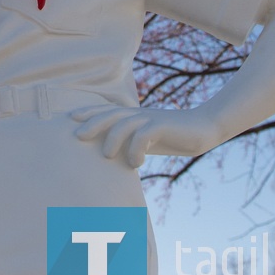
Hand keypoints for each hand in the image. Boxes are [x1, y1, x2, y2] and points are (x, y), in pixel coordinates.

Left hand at [71, 105, 221, 168]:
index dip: (88, 113)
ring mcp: (150, 118)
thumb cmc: (173, 136)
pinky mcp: (162, 126)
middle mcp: (139, 115)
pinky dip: (136, 149)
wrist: (204, 128)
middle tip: (77, 135)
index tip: (69, 119)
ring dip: (112, 139)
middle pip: (110, 114)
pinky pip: (144, 135)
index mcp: (133, 117)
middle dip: (92, 122)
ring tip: (106, 155)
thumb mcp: (149, 140)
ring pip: (124, 123)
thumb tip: (113, 157)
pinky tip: (136, 163)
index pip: (106, 112)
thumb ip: (132, 144)